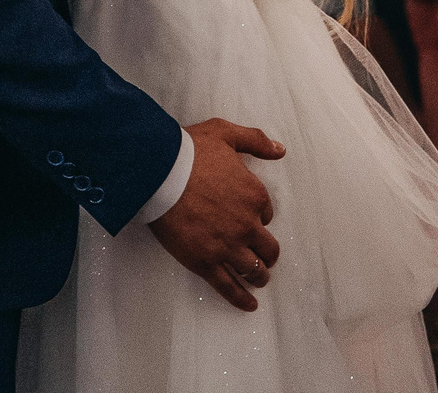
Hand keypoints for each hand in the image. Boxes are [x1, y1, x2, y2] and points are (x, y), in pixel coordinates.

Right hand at [149, 120, 284, 311]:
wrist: (158, 172)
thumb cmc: (190, 151)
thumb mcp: (226, 134)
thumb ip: (255, 141)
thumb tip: (279, 149)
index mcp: (255, 195)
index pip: (267, 214)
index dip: (259, 216)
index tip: (250, 217)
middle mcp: (247, 224)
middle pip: (267, 247)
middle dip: (267, 253)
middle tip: (264, 257)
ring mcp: (227, 246)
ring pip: (253, 270)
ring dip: (259, 276)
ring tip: (259, 280)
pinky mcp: (206, 262)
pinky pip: (229, 287)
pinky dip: (241, 298)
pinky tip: (250, 305)